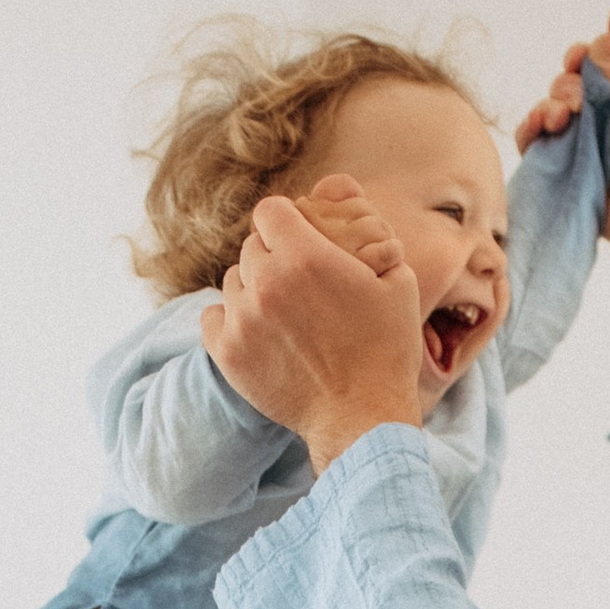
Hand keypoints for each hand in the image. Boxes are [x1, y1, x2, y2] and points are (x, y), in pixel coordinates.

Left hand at [207, 193, 425, 469]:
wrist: (362, 418)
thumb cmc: (386, 348)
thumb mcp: (397, 278)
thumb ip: (366, 229)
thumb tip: (339, 191)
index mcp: (306, 256)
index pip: (270, 210)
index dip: (287, 222)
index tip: (301, 241)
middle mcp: (266, 282)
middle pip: (252, 245)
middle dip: (274, 257)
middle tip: (300, 286)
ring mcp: (242, 319)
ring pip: (234, 280)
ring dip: (254, 289)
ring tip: (284, 315)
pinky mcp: (227, 353)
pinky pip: (212, 315)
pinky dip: (231, 320)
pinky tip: (259, 332)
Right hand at [514, 0, 609, 150]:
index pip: (606, 52)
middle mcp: (603, 111)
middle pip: (576, 69)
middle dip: (582, 60)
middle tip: (593, 69)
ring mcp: (580, 137)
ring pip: (555, 96)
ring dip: (562, 93)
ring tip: (576, 111)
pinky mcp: (560, 164)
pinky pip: (532, 137)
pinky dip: (534, 124)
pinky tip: (552, 123)